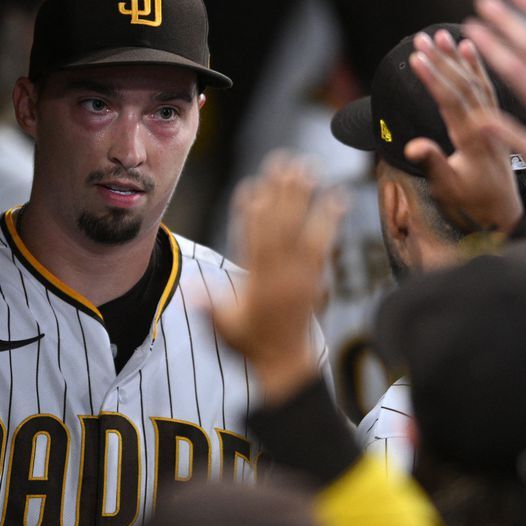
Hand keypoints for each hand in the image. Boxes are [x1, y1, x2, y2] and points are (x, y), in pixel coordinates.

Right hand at [212, 153, 345, 403]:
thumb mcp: (224, 326)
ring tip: (309, 168)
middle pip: (280, 226)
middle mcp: (280, 275)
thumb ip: (210, 305)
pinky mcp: (316, 278)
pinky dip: (330, 221)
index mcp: (256, 283)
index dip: (251, 212)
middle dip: (281, 193)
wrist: (285, 364)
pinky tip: (337, 198)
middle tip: (285, 162)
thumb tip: (188, 289)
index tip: (252, 185)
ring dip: (306, 198)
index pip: (252, 240)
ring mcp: (301, 276)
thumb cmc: (250, 344)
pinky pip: (324, 245)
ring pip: (303, 230)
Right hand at [405, 29, 522, 232]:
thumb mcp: (449, 189)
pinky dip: (478, 65)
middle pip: (465, 83)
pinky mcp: (498, 120)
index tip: (417, 57)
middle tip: (422, 38)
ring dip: (459, 57)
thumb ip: (433, 164)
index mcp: (476, 139)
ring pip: (478, 81)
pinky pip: (490, 87)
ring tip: (441, 35)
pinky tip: (470, 47)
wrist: (505, 212)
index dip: (434, 77)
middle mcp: (489, 125)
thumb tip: (414, 146)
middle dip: (442, 59)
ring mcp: (495, 121)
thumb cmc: (474, 203)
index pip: (453, 100)